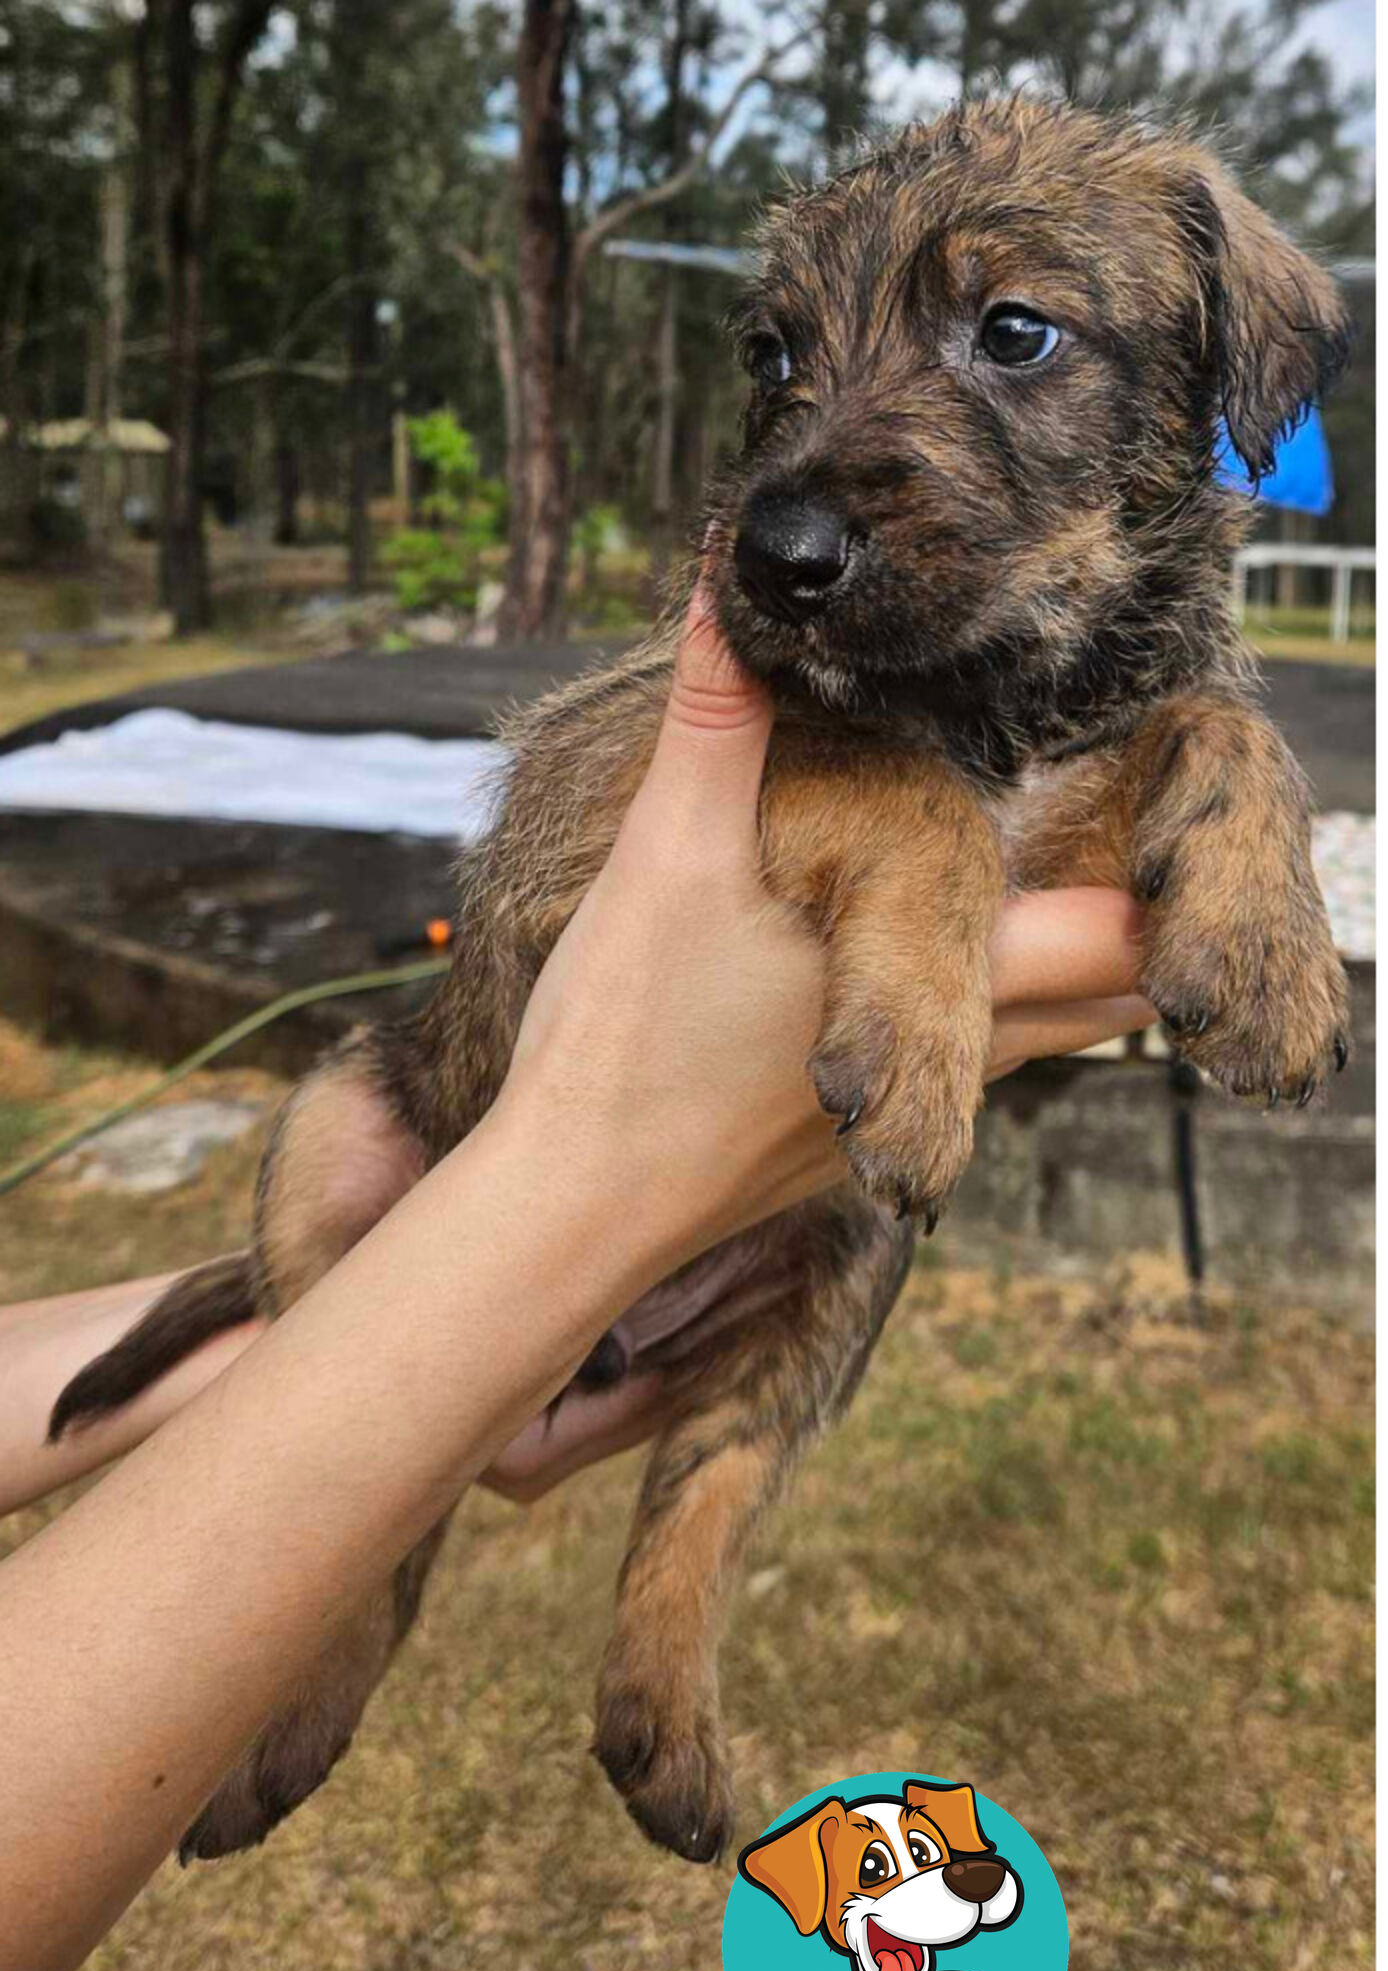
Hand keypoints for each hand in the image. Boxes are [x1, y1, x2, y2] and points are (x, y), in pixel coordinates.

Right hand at [503, 587, 1152, 1277]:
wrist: (567, 1210)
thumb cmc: (623, 1040)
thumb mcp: (665, 856)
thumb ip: (714, 720)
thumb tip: (726, 585)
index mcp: (943, 985)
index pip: (1118, 940)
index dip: (1177, 885)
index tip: (1192, 812)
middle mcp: (955, 1068)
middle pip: (1110, 1002)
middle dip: (1149, 927)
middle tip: (1164, 848)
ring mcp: (909, 1124)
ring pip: (1044, 1046)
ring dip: (1078, 977)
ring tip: (1091, 897)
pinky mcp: (855, 1155)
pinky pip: (971, 1084)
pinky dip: (995, 1020)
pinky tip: (951, 982)